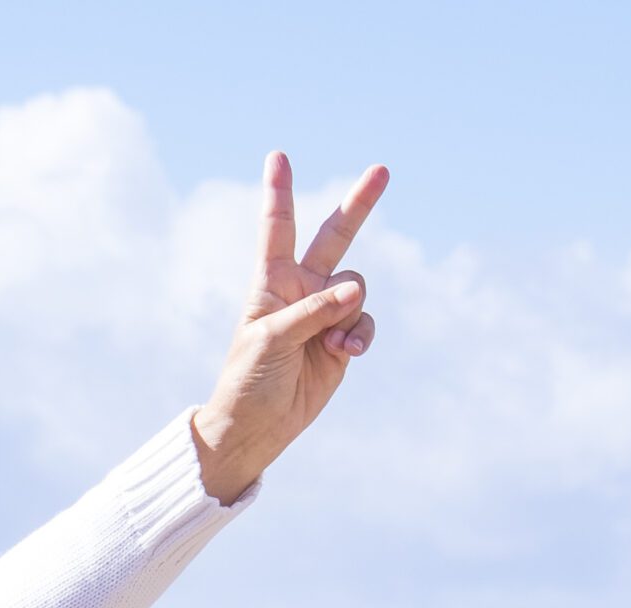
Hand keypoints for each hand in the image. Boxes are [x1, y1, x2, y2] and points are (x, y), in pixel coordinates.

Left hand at [191, 152, 388, 505]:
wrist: (258, 426)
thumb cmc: (248, 380)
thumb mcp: (271, 340)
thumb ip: (313, 311)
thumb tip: (356, 292)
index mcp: (271, 282)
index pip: (277, 230)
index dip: (279, 193)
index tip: (278, 157)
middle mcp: (301, 290)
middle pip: (335, 238)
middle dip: (359, 206)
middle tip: (382, 170)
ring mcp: (325, 313)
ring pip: (357, 290)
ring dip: (349, 315)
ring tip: (328, 344)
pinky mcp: (342, 340)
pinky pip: (364, 325)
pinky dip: (359, 337)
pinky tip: (343, 354)